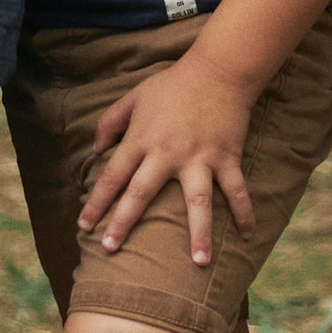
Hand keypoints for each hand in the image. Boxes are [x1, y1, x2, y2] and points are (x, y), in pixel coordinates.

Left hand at [78, 48, 258, 266]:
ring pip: (197, 200)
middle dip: (124, 222)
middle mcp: (168, 153)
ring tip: (198, 263)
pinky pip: (236, 189)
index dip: (97, 202)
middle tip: (110, 250)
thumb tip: (95, 149)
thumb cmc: (172, 84)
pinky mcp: (226, 157)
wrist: (217, 70)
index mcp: (142, 139)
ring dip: (199, 232)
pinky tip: (247, 235)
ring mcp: (200, 158)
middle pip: (141, 192)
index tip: (84, 227)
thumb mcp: (134, 97)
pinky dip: (244, 211)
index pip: (112, 175)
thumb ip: (110, 122)